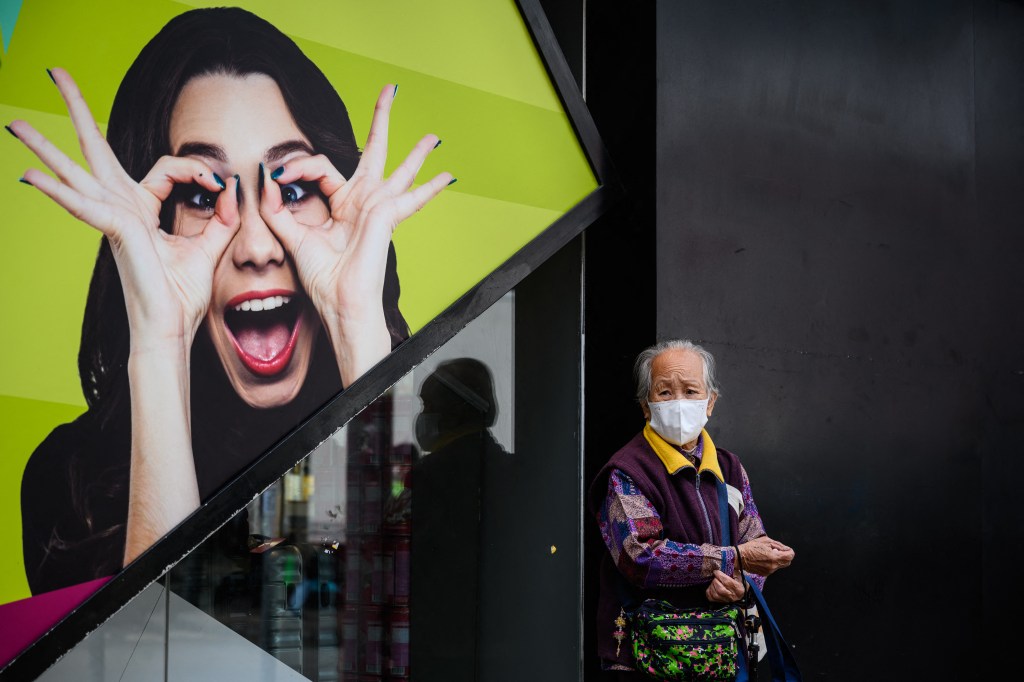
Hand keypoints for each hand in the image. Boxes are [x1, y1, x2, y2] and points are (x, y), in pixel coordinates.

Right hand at [9, 68, 239, 352]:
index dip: (198, 171)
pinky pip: (87, 207)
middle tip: (55, 73)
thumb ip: (220, 216)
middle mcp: (121, 209)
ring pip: (78, 172)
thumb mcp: (209, 247)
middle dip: (79, 111)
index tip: (220, 185)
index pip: (169, 169)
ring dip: (46, 147)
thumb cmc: (181, 296)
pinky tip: (32, 178)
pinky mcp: (116, 235)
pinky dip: (61, 193)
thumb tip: (230, 187)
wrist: (170, 330)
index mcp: (142, 210)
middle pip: (96, 151)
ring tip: (14, 123)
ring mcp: (113, 221)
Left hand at [258, 84, 451, 385]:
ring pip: (399, 169)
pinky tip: (447, 177)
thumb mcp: (293, 239)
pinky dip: (429, 188)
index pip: (322, 168)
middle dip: (381, 120)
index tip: (278, 176)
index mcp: (343, 207)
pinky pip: (408, 197)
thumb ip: (279, 209)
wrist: (343, 309)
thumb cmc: (325, 284)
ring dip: (417, 151)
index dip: (298, 167)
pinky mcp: (386, 218)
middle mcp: (364, 204)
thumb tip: (266, 178)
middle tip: (391, 90)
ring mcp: (379, 210)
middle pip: (374, 153)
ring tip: (434, 136)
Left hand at [706, 569, 745, 602]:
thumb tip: (724, 562)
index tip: (716, 571)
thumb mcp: (738, 574)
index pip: (727, 582)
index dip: (720, 575)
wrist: (740, 592)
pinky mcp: (720, 602)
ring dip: (712, 586)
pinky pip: (711, 598)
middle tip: (715, 577)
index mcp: (738, 588)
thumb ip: (732, 569)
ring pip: (715, 594)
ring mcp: (726, 601)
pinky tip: (711, 587)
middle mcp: (733, 596)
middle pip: (720, 589)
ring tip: (713, 581)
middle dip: (715, 581)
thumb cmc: (738, 581)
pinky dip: (709, 591)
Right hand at [738, 535, 794, 575]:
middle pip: (787, 562)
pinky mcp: (765, 574)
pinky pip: (773, 569)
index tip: (785, 549)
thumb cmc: (751, 547)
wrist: (739, 557)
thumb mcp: (765, 541)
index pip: (790, 556)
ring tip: (767, 554)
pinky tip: (764, 559)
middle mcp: (773, 566)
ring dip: (778, 560)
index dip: (789, 551)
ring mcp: (769, 571)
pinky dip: (772, 564)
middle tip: (776, 551)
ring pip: (780, 566)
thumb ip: (778, 545)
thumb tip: (786, 549)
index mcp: (774, 557)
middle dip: (785, 556)